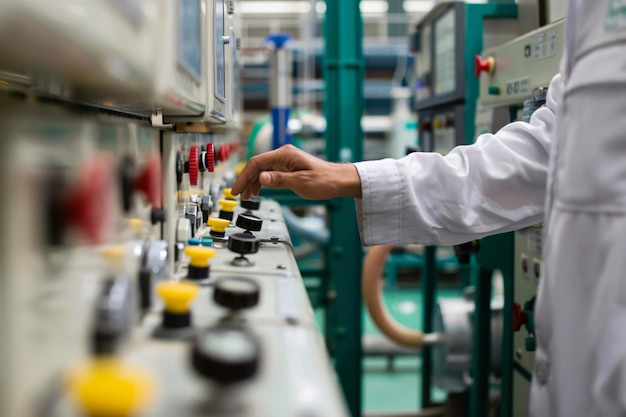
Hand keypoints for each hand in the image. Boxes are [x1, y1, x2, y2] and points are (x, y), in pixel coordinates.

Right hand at [231, 145, 361, 199]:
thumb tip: (261, 178)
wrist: (339, 180)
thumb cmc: (324, 181)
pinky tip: (258, 190)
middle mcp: (284, 154)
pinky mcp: (289, 166)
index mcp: (285, 155)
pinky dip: (262, 182)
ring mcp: (286, 160)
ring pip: (262, 169)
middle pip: (257, 165)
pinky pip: (270, 172)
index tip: (236, 189)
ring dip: (253, 182)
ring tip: (247, 196)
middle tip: (239, 195)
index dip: (244, 177)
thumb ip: (279, 180)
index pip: (257, 163)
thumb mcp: (300, 183)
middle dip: (246, 180)